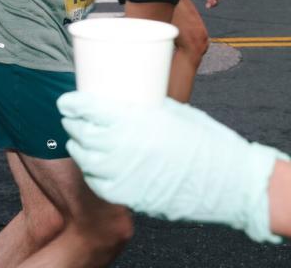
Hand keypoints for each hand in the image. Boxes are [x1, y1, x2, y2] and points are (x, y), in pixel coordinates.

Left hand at [58, 91, 287, 242]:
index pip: (83, 107)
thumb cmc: (202, 140)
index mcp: (128, 118)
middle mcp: (118, 144)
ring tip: (82, 141)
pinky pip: (96, 182)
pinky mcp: (125, 194)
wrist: (226, 181)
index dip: (70, 103)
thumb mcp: (169, 111)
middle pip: (79, 130)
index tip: (67, 102)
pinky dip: (92, 173)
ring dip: (78, 147)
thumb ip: (141, 107)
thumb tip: (123, 99)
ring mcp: (120, 171)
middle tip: (74, 119)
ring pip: (83, 157)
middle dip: (73, 123)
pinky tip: (94, 166)